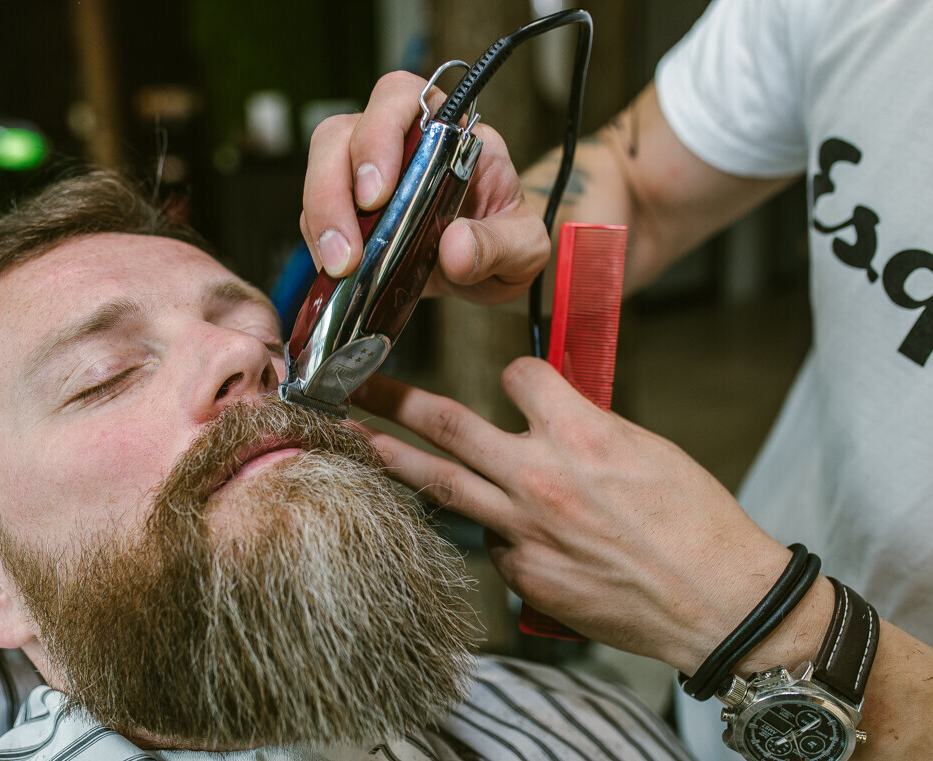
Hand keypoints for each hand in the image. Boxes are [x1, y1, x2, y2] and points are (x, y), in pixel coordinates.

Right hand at [300, 71, 549, 304]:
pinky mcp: (345, 213)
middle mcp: (397, 142)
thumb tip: (455, 249)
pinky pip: (315, 215)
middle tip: (350, 248)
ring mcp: (363, 176)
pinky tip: (337, 274)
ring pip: (320, 170)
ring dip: (322, 218)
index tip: (379, 193)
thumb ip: (498, 244)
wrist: (490, 267)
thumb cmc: (506, 238)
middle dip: (335, 188)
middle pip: (342, 133)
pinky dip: (320, 244)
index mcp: (446, 129)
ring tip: (341, 267)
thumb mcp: (524, 246)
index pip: (401, 98)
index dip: (380, 134)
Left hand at [352, 357, 792, 673]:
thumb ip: (584, 429)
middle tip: (357, 383)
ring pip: (442, 484)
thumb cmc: (696, 523)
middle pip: (448, 424)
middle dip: (396, 400)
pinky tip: (518, 535)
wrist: (718, 602)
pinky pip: (491, 541)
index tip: (515, 378)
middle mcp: (538, 477)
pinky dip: (495, 530)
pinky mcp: (523, 574)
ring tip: (358, 442)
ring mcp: (523, 530)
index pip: (518, 376)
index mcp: (578, 433)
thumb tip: (548, 420)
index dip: (517, 374)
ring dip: (394, 459)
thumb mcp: (646, 449)